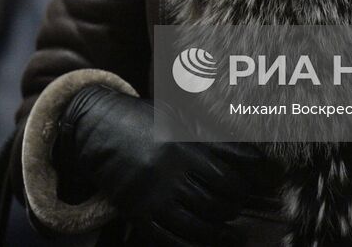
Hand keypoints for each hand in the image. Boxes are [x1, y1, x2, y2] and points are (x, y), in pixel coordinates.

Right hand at [56, 85, 264, 245]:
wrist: (96, 125)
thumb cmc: (141, 118)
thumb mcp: (177, 117)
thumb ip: (210, 135)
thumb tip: (249, 152)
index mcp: (183, 145)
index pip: (227, 174)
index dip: (246, 185)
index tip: (256, 187)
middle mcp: (171, 171)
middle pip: (216, 202)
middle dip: (233, 208)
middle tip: (240, 208)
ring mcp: (153, 194)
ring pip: (197, 224)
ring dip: (220, 233)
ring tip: (233, 235)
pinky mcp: (137, 210)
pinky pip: (169, 237)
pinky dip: (191, 244)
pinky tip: (204, 243)